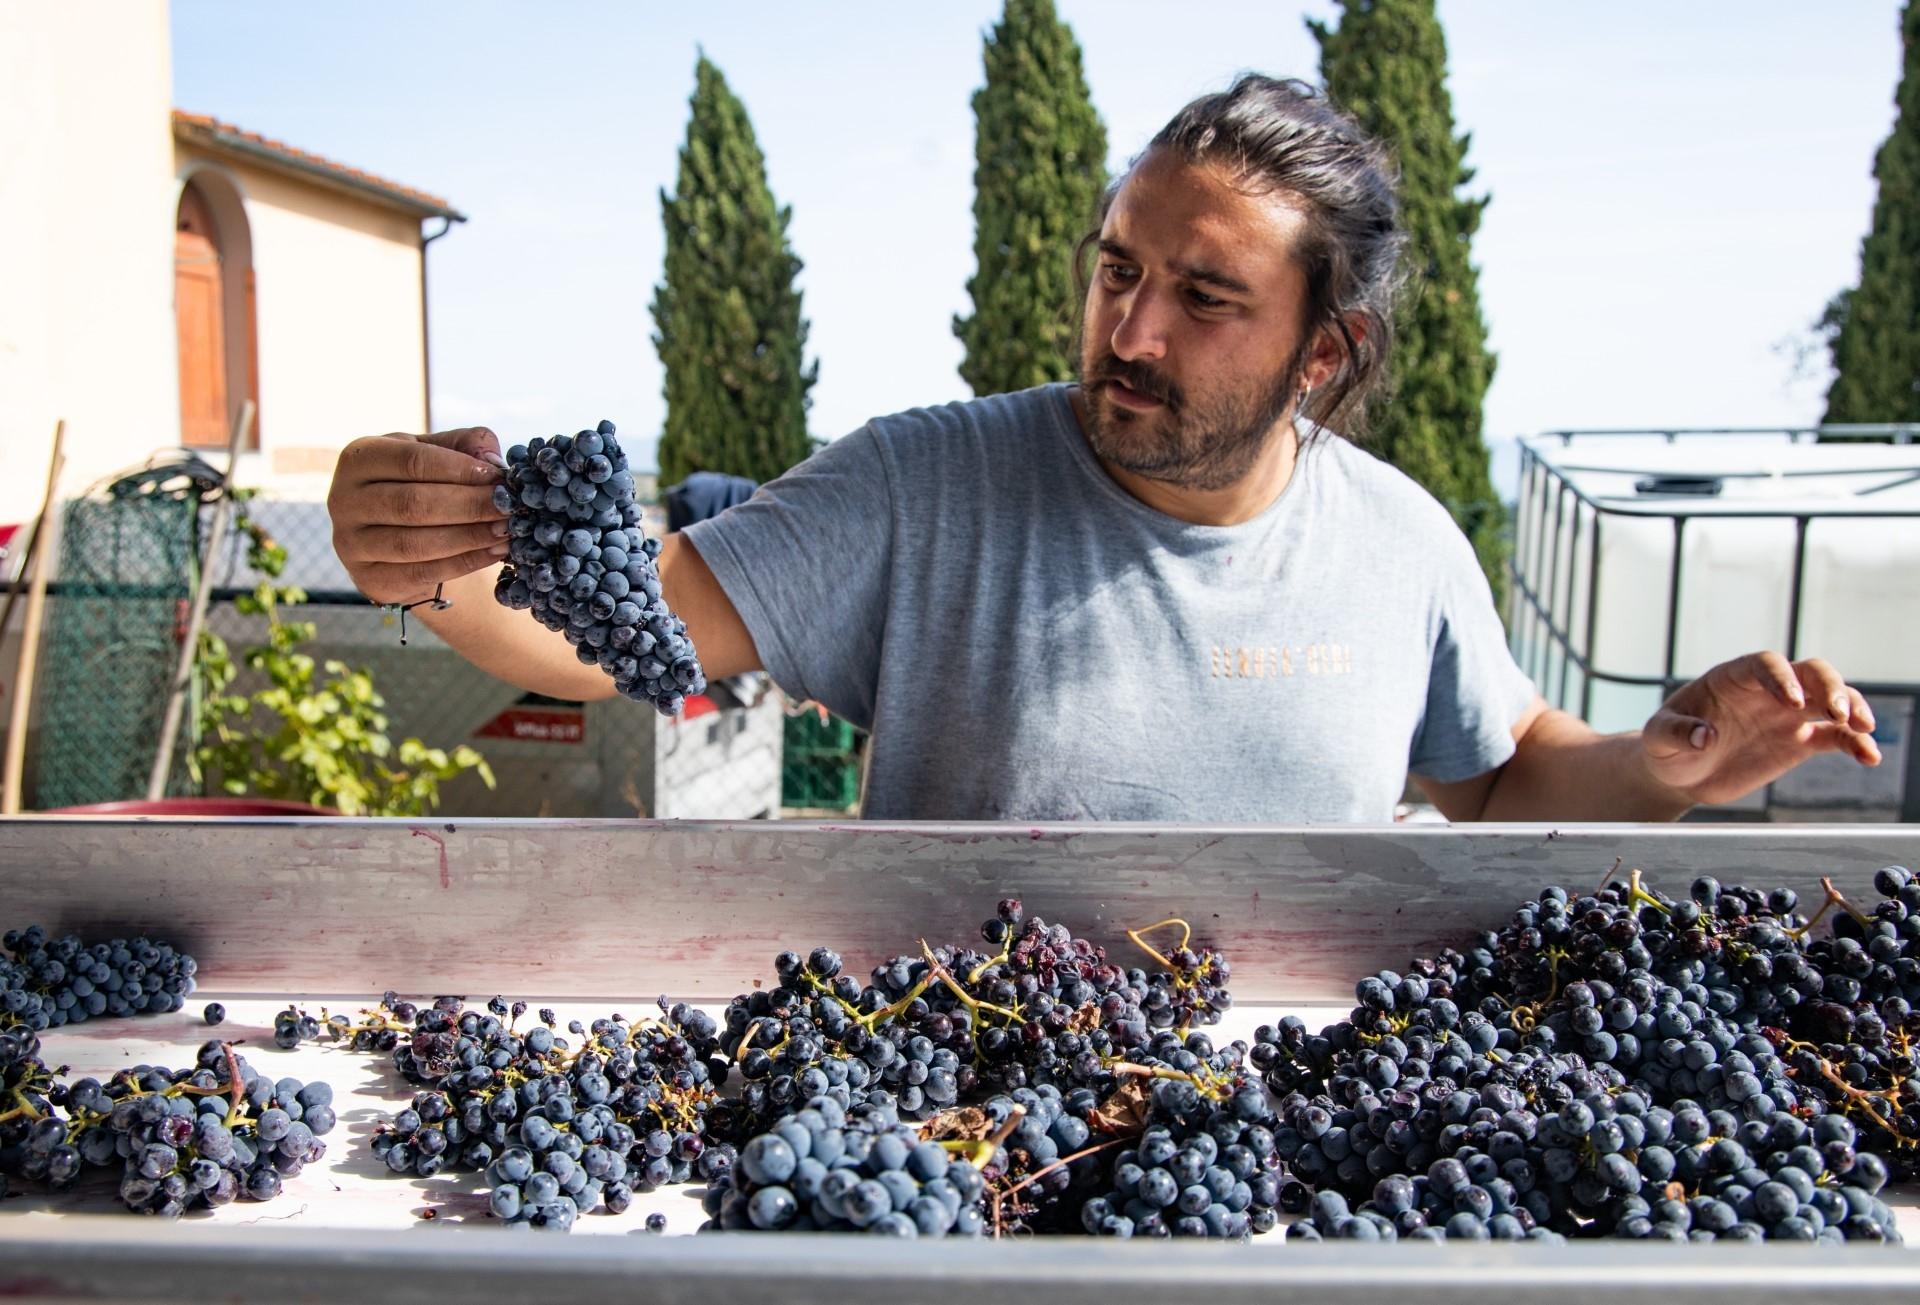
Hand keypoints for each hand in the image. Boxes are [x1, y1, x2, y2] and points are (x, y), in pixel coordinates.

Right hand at [328, 428, 510, 604]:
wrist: (397, 535)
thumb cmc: (421, 482)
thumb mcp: (438, 453)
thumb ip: (466, 445)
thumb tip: (492, 461)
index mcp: (359, 458)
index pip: (411, 460)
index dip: (459, 469)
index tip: (497, 478)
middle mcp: (344, 499)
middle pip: (412, 504)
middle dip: (469, 506)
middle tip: (509, 508)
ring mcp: (350, 543)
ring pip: (415, 543)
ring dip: (469, 538)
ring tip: (507, 531)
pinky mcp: (368, 578)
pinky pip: (420, 573)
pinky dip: (464, 563)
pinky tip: (494, 553)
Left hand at [1641, 652, 1880, 804]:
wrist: (1680, 772)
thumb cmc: (1665, 746)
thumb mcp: (1658, 739)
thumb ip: (1676, 733)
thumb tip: (1704, 737)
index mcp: (1731, 679)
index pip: (1764, 664)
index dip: (1781, 678)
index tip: (1791, 703)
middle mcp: (1766, 691)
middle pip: (1810, 672)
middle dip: (1829, 687)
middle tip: (1837, 713)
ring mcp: (1786, 715)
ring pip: (1831, 699)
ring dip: (1852, 708)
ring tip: (1863, 730)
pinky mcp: (1799, 742)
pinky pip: (1835, 736)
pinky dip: (1856, 743)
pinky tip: (1870, 757)